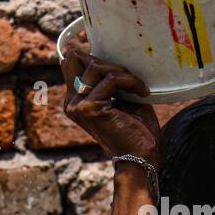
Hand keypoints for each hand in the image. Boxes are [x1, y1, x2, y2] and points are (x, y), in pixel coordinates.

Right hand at [61, 49, 158, 163]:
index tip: (120, 71)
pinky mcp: (89, 107)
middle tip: (126, 76)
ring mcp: (77, 105)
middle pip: (73, 58)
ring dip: (123, 72)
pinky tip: (142, 93)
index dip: (95, 57)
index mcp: (76, 100)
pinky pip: (112, 79)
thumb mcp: (122, 98)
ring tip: (138, 87)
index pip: (72, 63)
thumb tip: (113, 58)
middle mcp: (71, 102)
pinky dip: (131, 81)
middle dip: (103, 60)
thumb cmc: (136, 131)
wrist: (140, 157)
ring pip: (95, 66)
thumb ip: (112, 80)